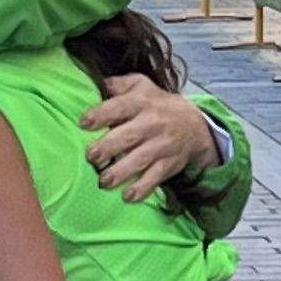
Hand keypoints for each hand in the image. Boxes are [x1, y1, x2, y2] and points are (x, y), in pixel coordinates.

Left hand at [84, 76, 218, 200]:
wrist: (195, 125)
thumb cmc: (158, 104)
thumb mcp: (142, 86)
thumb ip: (118, 84)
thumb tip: (96, 83)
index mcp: (142, 103)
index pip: (119, 107)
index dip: (101, 115)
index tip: (84, 123)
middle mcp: (152, 124)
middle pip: (127, 136)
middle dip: (107, 148)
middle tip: (91, 157)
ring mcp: (161, 146)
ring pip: (139, 160)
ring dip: (120, 172)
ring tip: (103, 181)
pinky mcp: (168, 165)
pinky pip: (155, 179)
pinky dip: (142, 189)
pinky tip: (127, 196)